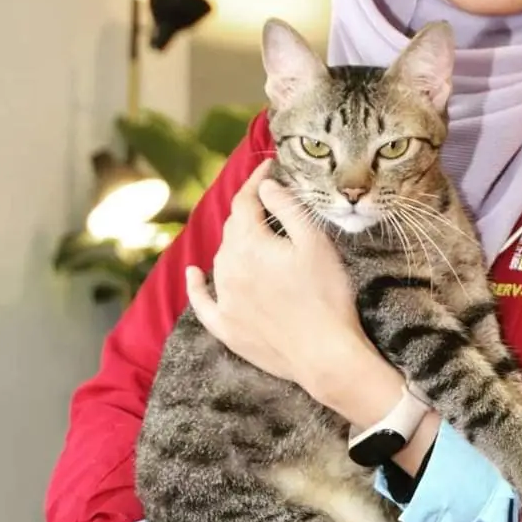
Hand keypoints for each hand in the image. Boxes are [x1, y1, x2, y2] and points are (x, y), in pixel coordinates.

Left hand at [185, 161, 404, 427]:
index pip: (246, 201)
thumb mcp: (315, 243)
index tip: (270, 166)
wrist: (325, 355)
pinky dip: (197, 284)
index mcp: (249, 244)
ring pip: (222, 258)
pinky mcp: (226, 327)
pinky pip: (203, 301)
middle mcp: (228, 268)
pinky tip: (194, 273)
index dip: (256, 181)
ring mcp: (224, 299)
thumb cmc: (327, 295)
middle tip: (269, 201)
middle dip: (249, 210)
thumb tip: (266, 186)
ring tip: (256, 233)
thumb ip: (288, 209)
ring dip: (236, 241)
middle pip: (233, 228)